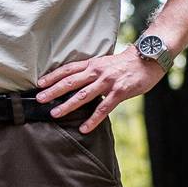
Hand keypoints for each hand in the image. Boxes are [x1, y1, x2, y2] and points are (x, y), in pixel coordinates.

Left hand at [37, 48, 167, 132]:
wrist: (149, 58)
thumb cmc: (127, 63)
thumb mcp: (106, 62)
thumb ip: (92, 71)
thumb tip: (79, 81)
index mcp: (93, 64)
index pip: (68, 69)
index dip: (53, 76)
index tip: (40, 83)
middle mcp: (97, 72)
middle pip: (71, 82)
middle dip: (53, 91)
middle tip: (39, 99)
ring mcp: (108, 82)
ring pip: (83, 95)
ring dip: (68, 105)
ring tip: (55, 114)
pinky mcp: (119, 92)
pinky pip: (103, 108)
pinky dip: (93, 119)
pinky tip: (84, 128)